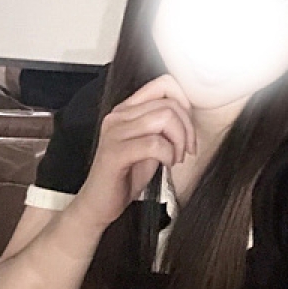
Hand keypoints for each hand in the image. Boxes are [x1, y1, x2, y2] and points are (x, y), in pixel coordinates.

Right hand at [77, 74, 195, 228]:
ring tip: (176, 157)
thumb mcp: (149, 144)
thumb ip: (162, 125)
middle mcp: (118, 115)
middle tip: (186, 150)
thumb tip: (188, 113)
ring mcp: (114, 132)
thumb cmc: (126, 175)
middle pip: (169, 104)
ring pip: (164, 118)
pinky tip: (166, 164)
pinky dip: (169, 154)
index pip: (163, 84)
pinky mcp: (115, 152)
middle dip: (187, 128)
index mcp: (127, 109)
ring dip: (179, 141)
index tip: (187, 127)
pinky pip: (155, 144)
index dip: (184, 102)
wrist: (99, 204)